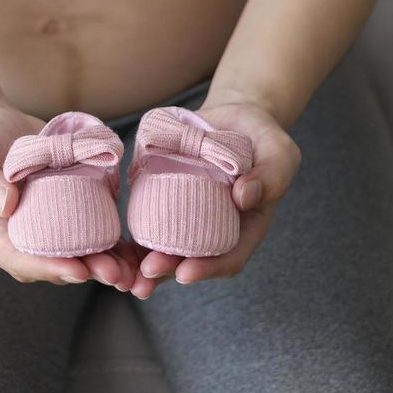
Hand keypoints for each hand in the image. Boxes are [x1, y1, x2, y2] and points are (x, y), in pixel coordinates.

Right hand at [0, 101, 137, 290]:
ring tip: (130, 271)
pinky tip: (134, 251)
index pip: (18, 259)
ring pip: (76, 254)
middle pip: (53, 263)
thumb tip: (5, 204)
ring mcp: (47, 227)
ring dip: (104, 264)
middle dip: (84, 270)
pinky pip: (91, 233)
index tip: (75, 270)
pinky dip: (113, 244)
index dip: (48, 267)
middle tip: (113, 274)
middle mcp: (21, 237)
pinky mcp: (68, 212)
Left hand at [128, 98, 300, 297]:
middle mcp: (213, 229)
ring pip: (165, 247)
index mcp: (245, 228)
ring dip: (143, 263)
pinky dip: (132, 235)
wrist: (234, 118)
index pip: (229, 257)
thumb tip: (244, 197)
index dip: (209, 268)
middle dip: (168, 271)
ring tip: (124, 275)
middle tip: (147, 272)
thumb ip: (270, 176)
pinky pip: (147, 220)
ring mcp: (187, 217)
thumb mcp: (279, 153)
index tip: (186, 273)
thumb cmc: (263, 139)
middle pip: (191, 259)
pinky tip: (113, 245)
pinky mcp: (164, 198)